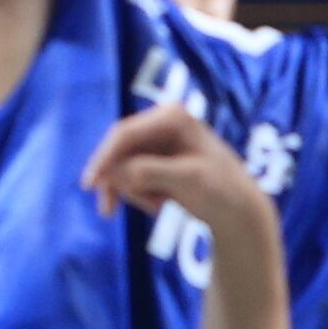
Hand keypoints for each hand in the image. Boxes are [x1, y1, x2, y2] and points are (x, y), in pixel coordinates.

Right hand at [86, 103, 277, 255]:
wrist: (238, 210)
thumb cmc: (220, 190)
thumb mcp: (186, 180)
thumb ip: (149, 173)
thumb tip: (115, 173)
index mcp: (172, 117)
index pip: (125, 134)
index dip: (104, 158)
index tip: (90, 184)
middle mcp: (162, 122)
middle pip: (119, 150)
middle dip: (118, 181)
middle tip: (108, 211)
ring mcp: (158, 140)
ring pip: (122, 166)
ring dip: (133, 191)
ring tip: (158, 207)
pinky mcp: (156, 159)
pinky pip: (131, 175)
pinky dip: (139, 193)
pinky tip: (160, 204)